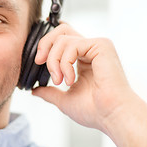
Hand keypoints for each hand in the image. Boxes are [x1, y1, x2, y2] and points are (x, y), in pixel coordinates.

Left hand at [32, 23, 146, 146]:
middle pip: (61, 30)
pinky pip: (72, 44)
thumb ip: (49, 92)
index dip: (46, 44)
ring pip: (62, 39)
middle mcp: (89, 50)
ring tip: (59, 80)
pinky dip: (65, 62)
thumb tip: (35, 90)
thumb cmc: (94, 110)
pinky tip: (70, 79)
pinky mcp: (101, 45)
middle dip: (45, 44)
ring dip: (54, 60)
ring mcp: (96, 46)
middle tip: (39, 61)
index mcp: (82, 59)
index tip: (38, 61)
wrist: (111, 116)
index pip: (61, 39)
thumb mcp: (64, 99)